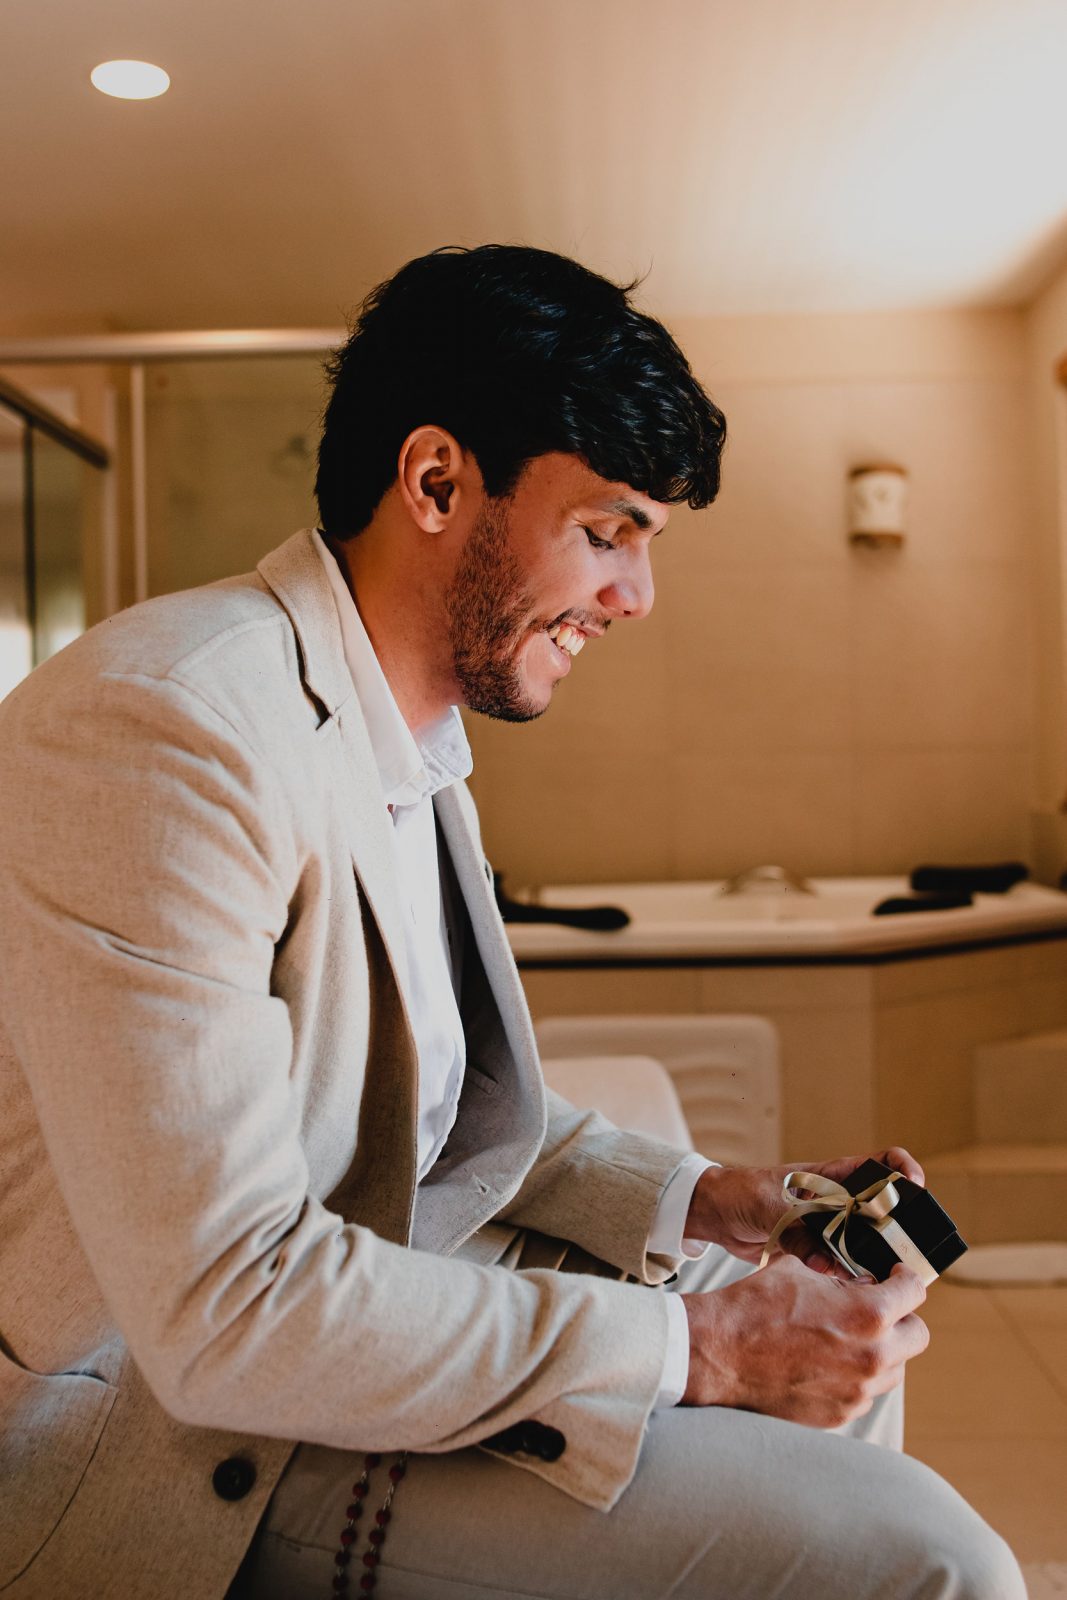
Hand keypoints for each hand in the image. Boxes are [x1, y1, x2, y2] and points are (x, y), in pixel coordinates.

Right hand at [681, 1258, 928, 1424]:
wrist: (718, 1354)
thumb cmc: (755, 1306)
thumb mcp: (800, 1271)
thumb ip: (839, 1277)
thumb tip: (859, 1282)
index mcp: (869, 1314)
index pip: (915, 1292)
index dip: (905, 1279)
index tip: (894, 1278)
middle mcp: (873, 1356)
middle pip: (918, 1336)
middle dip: (901, 1319)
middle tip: (877, 1310)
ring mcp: (858, 1392)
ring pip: (894, 1370)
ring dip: (881, 1351)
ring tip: (847, 1339)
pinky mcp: (840, 1415)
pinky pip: (864, 1394)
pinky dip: (854, 1378)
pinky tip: (823, 1363)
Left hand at [684, 1147, 924, 1270]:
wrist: (717, 1214)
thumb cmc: (743, 1193)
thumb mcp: (772, 1206)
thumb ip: (800, 1232)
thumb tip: (827, 1262)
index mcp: (834, 1176)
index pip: (882, 1164)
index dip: (904, 1171)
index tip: (915, 1188)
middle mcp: (839, 1201)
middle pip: (885, 1210)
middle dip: (900, 1228)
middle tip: (908, 1250)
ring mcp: (830, 1227)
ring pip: (868, 1241)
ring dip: (877, 1258)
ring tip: (885, 1276)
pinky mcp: (818, 1250)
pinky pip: (845, 1264)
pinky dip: (851, 1277)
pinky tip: (853, 1290)